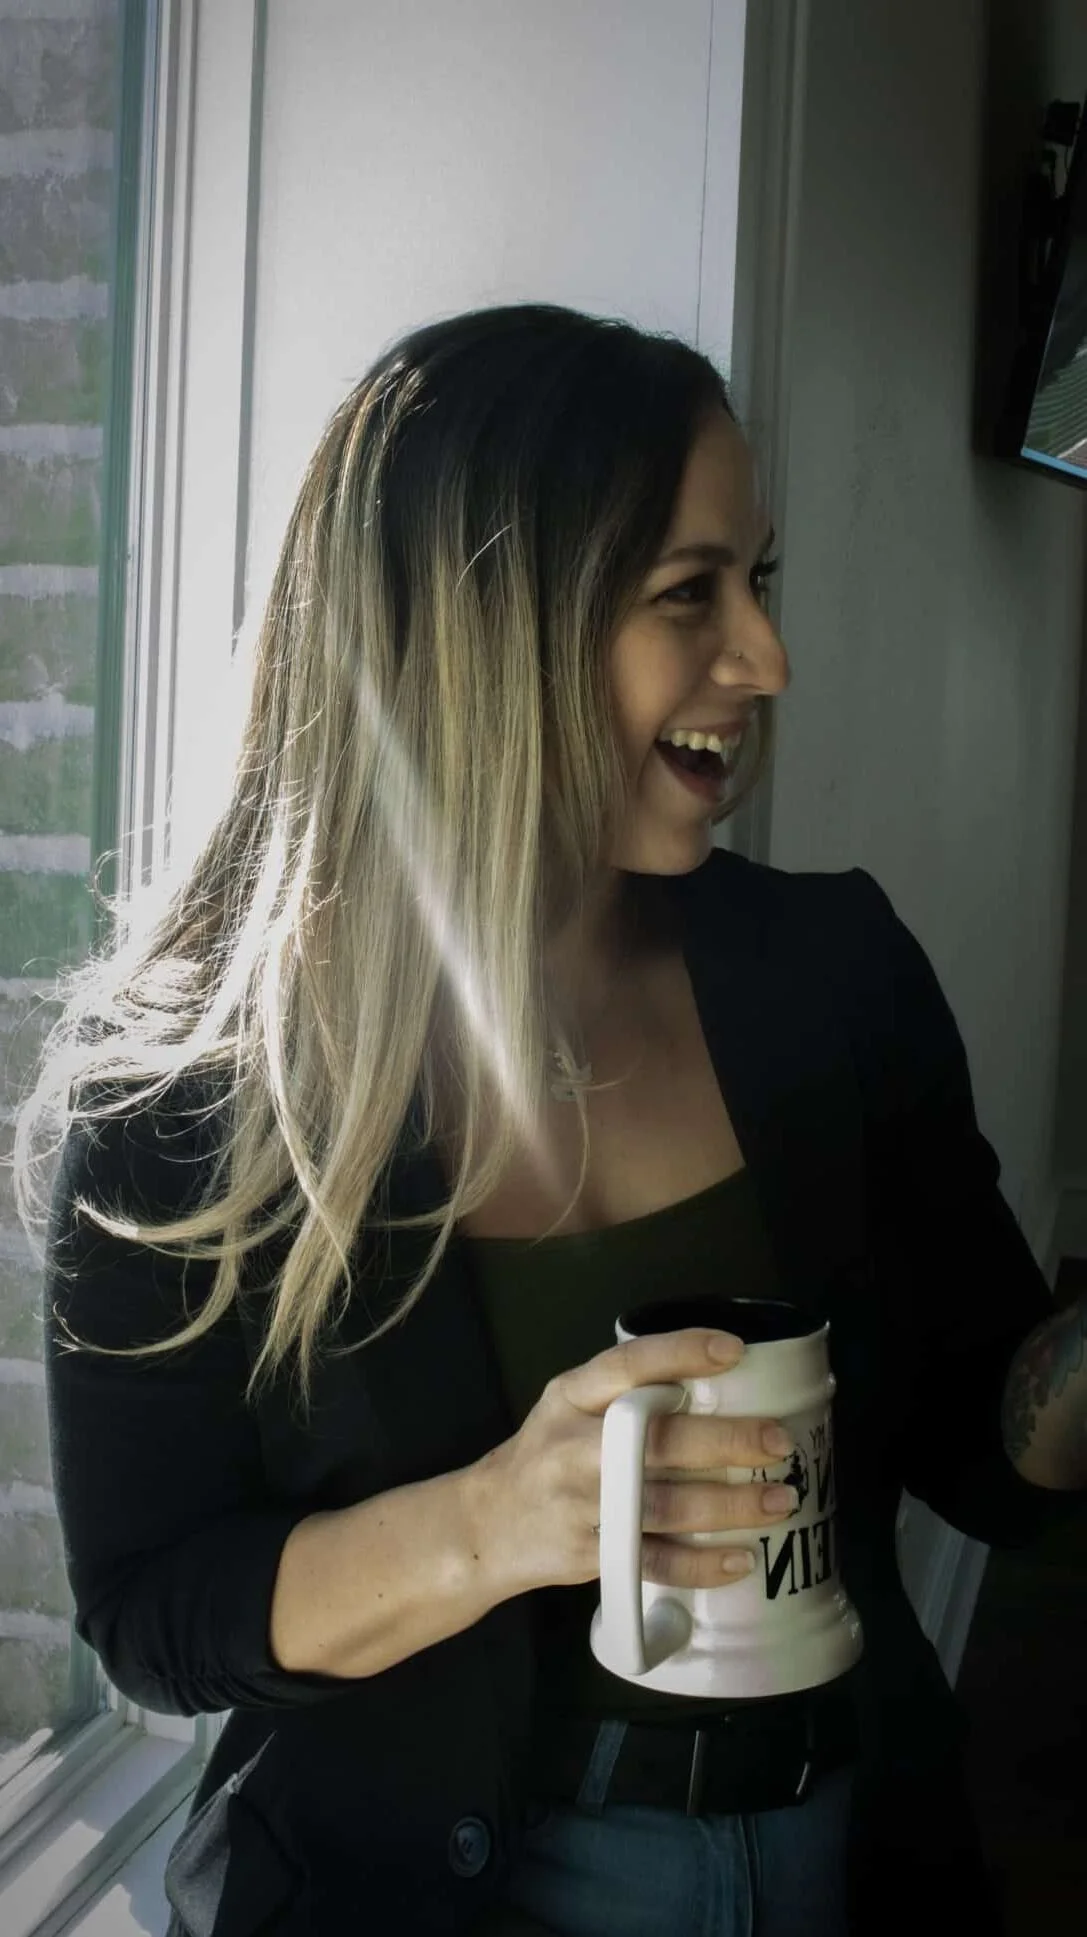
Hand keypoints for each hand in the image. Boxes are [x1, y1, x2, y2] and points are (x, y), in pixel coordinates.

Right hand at [469, 1327, 798, 1598]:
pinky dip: (701, 1565)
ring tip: (780, 1500)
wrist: (486, 1524)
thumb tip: (725, 1381)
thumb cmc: (549, 1455)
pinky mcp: (589, 1554)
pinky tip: (741, 1558)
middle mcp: (573, 1445)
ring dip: (729, 1505)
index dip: (682, 1353)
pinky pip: (654, 1561)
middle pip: (656, 1439)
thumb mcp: (570, 1407)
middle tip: (778, 1441)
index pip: (628, 1364)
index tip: (736, 1350)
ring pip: (664, 1504)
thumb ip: (627, 1393)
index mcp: (572, 1396)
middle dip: (726, 1441)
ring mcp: (579, 1504)